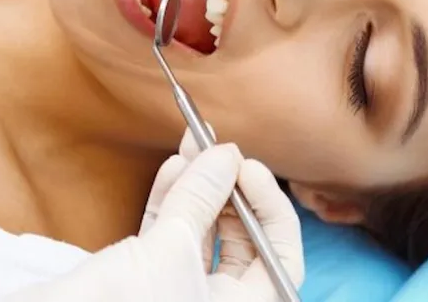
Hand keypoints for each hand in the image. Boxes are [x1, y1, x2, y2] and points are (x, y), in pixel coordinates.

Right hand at [2, 131, 303, 301]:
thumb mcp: (170, 247)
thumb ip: (200, 197)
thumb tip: (226, 154)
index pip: (280, 256)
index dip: (271, 209)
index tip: (248, 168)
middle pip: (241, 240)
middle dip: (230, 190)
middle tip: (222, 151)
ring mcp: (180, 290)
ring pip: (201, 232)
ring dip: (199, 186)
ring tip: (196, 142)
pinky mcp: (147, 278)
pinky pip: (169, 234)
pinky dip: (171, 201)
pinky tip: (174, 166)